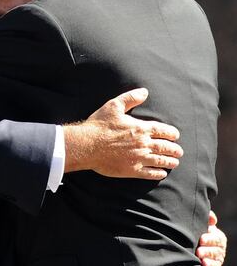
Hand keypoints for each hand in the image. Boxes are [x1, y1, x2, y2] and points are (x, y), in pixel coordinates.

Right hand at [64, 88, 181, 179]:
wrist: (87, 145)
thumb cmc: (99, 125)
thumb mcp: (113, 106)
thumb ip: (130, 98)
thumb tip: (144, 92)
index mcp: (140, 128)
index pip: (162, 131)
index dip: (171, 133)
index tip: (175, 135)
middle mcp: (143, 144)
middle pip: (165, 147)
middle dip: (174, 149)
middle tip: (179, 151)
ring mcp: (138, 158)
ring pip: (160, 161)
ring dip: (170, 162)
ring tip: (175, 163)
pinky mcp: (131, 170)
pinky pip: (150, 173)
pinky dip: (158, 174)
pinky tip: (162, 173)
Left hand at [196, 210, 226, 265]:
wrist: (192, 245)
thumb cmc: (197, 232)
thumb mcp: (203, 224)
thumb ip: (207, 219)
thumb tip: (211, 216)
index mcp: (219, 239)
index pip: (217, 239)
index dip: (210, 239)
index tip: (201, 239)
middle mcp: (220, 251)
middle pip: (216, 252)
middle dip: (208, 252)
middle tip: (198, 252)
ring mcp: (217, 263)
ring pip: (216, 264)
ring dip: (210, 264)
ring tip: (202, 263)